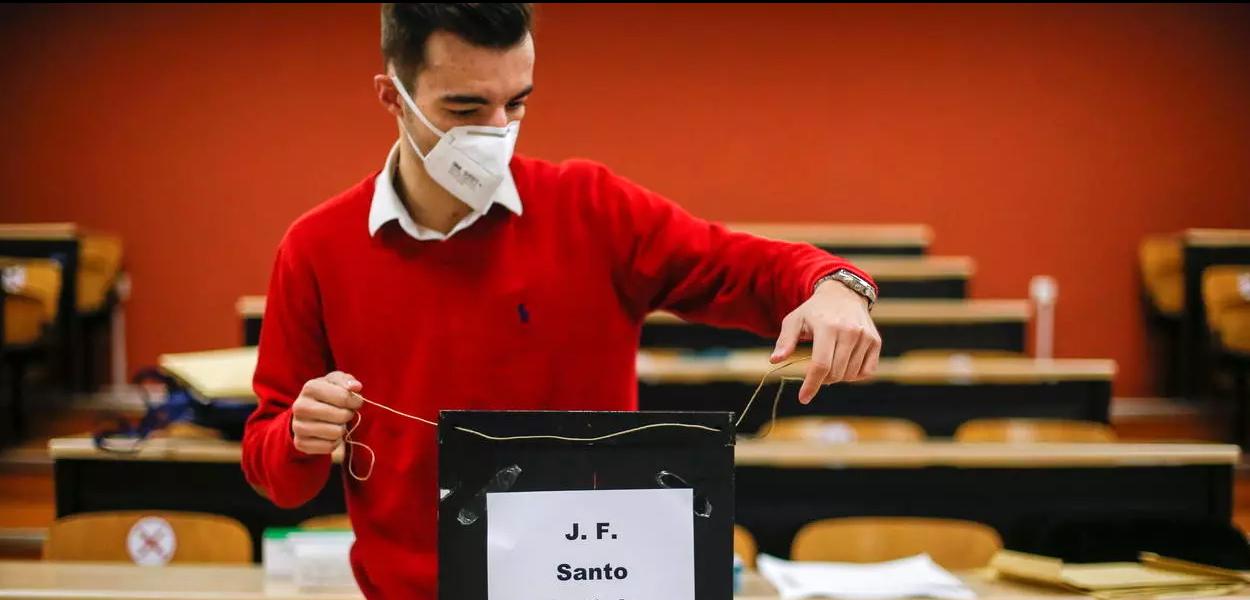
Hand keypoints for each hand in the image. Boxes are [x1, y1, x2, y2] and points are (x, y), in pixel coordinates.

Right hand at [291, 371, 363, 453]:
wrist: (305, 411)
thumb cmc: (326, 393)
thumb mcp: (336, 381)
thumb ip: (347, 381)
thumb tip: (356, 387)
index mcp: (310, 387)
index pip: (344, 397)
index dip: (356, 401)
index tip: (355, 402)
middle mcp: (300, 406)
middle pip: (341, 416)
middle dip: (348, 414)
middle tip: (344, 412)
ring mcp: (298, 426)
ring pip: (336, 433)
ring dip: (342, 429)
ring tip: (336, 422)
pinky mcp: (300, 443)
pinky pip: (329, 447)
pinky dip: (335, 442)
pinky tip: (329, 434)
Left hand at [771, 280, 881, 403]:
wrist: (843, 294)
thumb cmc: (814, 311)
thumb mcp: (794, 320)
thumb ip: (785, 341)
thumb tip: (775, 360)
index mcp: (827, 327)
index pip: (821, 365)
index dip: (812, 384)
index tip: (803, 398)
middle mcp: (849, 331)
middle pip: (836, 373)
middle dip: (823, 380)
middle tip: (817, 372)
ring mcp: (865, 336)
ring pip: (851, 375)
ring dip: (838, 377)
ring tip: (831, 363)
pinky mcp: (875, 341)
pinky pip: (867, 371)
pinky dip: (855, 375)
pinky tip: (845, 365)